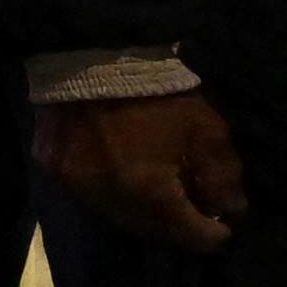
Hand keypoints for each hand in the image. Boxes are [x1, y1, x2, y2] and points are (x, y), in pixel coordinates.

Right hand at [38, 89, 246, 251]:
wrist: (94, 52)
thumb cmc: (157, 90)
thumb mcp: (205, 128)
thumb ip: (223, 175)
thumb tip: (232, 210)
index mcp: (147, 191)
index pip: (189, 235)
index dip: (213, 233)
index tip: (225, 226)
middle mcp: (107, 199)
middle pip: (152, 230)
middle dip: (178, 223)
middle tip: (197, 207)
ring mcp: (76, 187)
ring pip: (119, 217)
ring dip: (146, 212)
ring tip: (165, 191)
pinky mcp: (54, 170)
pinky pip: (92, 196)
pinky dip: (115, 193)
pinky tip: (130, 175)